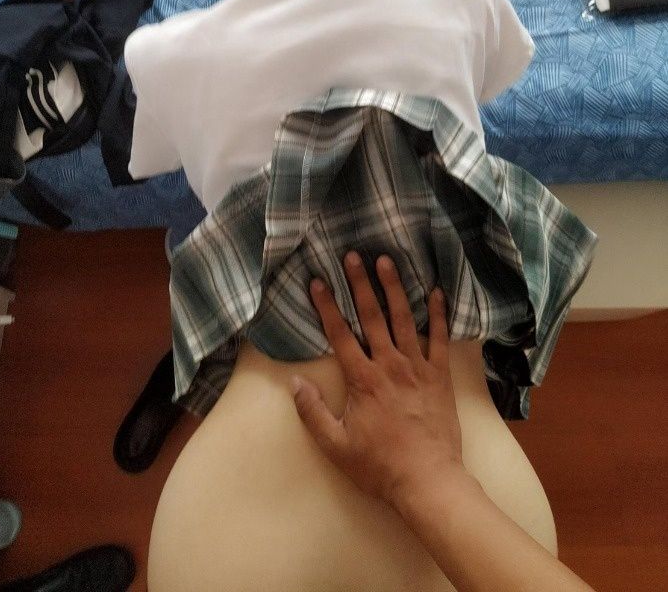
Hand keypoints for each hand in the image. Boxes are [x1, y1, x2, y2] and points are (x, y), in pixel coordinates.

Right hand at [291, 252, 465, 508]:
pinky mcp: (440, 376)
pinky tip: (435, 292)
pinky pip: (439, 339)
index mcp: (363, 380)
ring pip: (404, 319)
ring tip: (386, 261)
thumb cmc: (379, 466)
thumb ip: (313, 412)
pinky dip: (437, 314)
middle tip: (353, 255)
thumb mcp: (336, 446)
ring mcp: (418, 368)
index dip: (327, 306)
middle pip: (372, 316)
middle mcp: (390, 365)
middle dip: (360, 283)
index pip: (340, 335)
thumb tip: (294, 382)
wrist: (428, 480)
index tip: (318, 281)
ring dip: (394, 288)